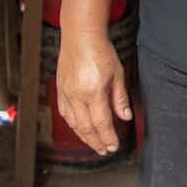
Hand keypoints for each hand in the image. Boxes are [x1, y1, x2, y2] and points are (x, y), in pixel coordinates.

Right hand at [55, 29, 131, 153]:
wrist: (80, 36)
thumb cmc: (99, 50)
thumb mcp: (118, 74)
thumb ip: (120, 98)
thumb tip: (125, 116)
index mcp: (93, 92)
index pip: (101, 123)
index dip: (108, 138)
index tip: (113, 146)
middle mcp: (77, 95)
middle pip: (86, 127)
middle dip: (96, 142)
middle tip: (104, 150)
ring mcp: (66, 93)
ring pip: (73, 123)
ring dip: (84, 136)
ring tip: (93, 143)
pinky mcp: (60, 90)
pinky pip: (65, 113)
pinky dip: (72, 124)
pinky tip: (78, 128)